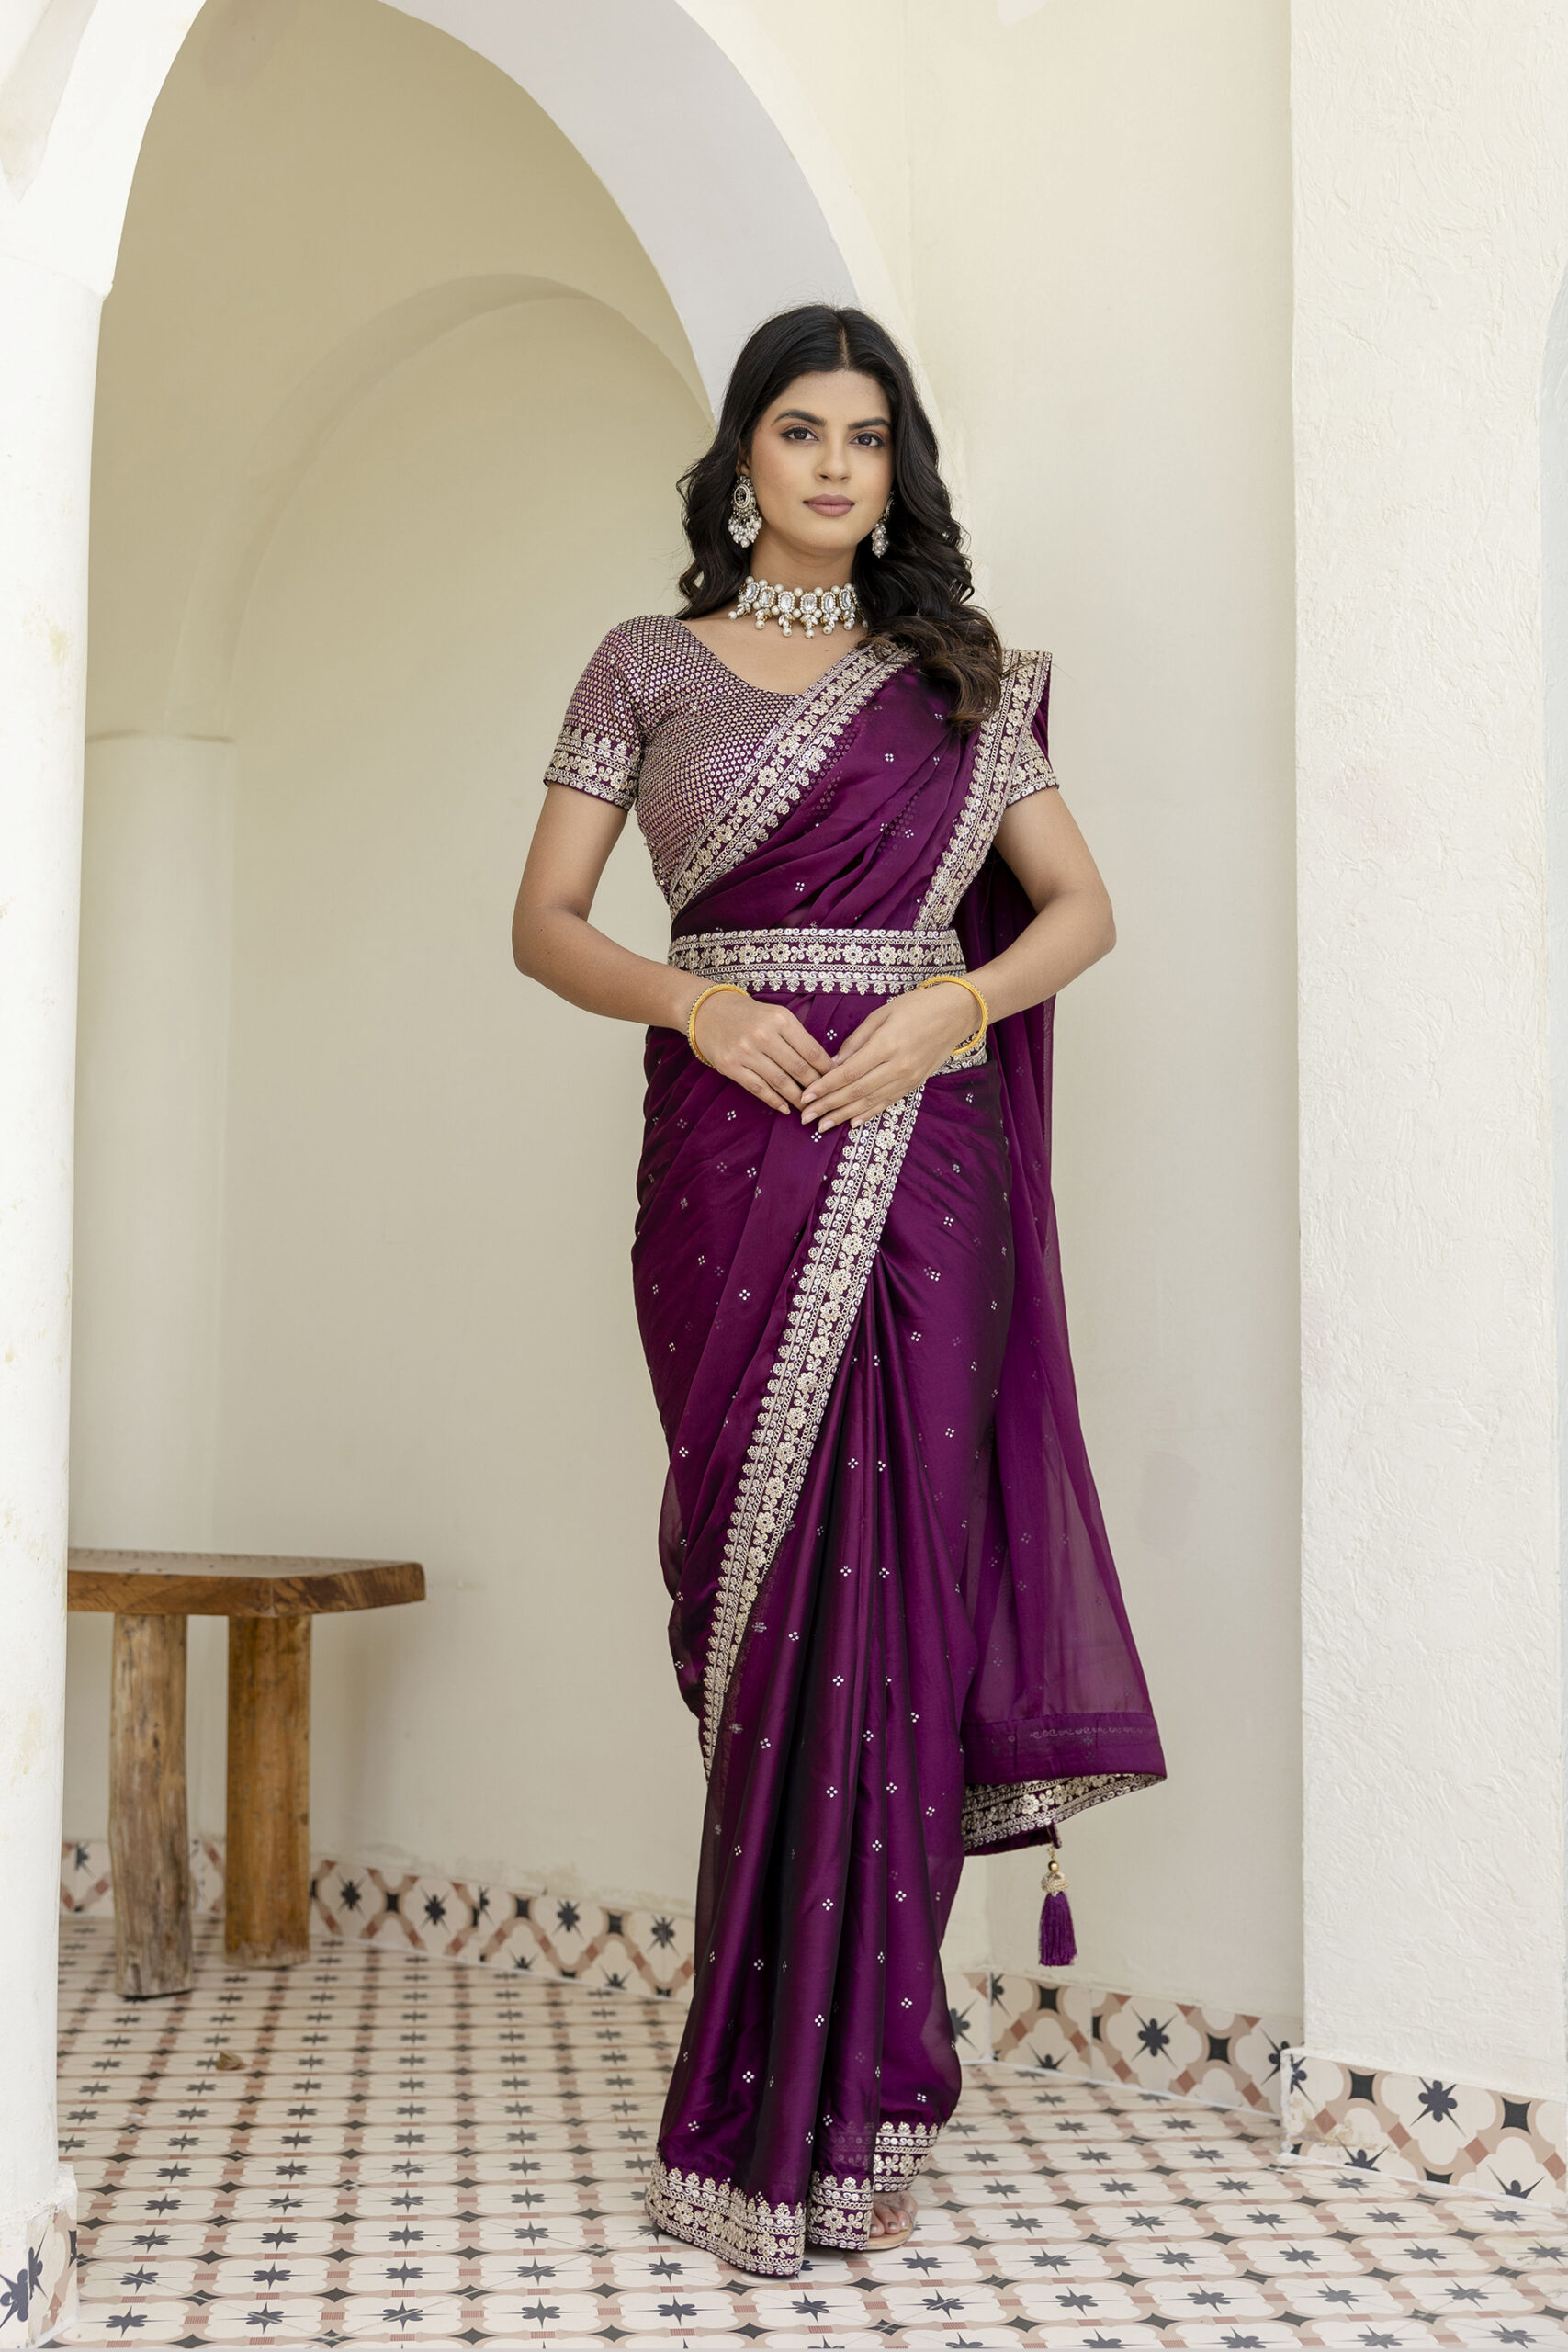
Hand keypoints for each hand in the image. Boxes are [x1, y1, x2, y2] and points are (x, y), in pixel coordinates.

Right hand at [690, 988, 832, 1111]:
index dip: (828, 1070)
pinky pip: (758, 1088)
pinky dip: (774, 1101)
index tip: (837, 1082)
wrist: (708, 1012)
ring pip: (780, 1082)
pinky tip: (785, 1108)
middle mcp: (763, 1034)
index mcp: (781, 1019)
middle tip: (827, 1101)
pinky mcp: (730, 1066)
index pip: (812, 1051)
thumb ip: (798, 1037)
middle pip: (799, 1069)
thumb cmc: (750, 1016)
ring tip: (809, 1108)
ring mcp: (745, 1051)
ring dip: (797, 1099)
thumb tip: (824, 1066)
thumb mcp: (777, 1015)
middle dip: (816, 1088)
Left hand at [797, 983, 977, 1130]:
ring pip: (870, 1102)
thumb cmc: (916, 1007)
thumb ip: (857, 1040)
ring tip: (822, 1126)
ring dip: (843, 1116)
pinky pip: (887, 1103)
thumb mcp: (882, 1014)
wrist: (955, 1014)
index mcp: (886, 1045)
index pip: (848, 1073)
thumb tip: (834, 1064)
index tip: (805, 1096)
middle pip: (855, 1092)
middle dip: (828, 1106)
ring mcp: (907, 1079)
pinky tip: (851, 1123)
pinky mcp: (914, 1084)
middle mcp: (897, 1067)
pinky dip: (868, 1115)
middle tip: (805, 1117)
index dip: (824, 1087)